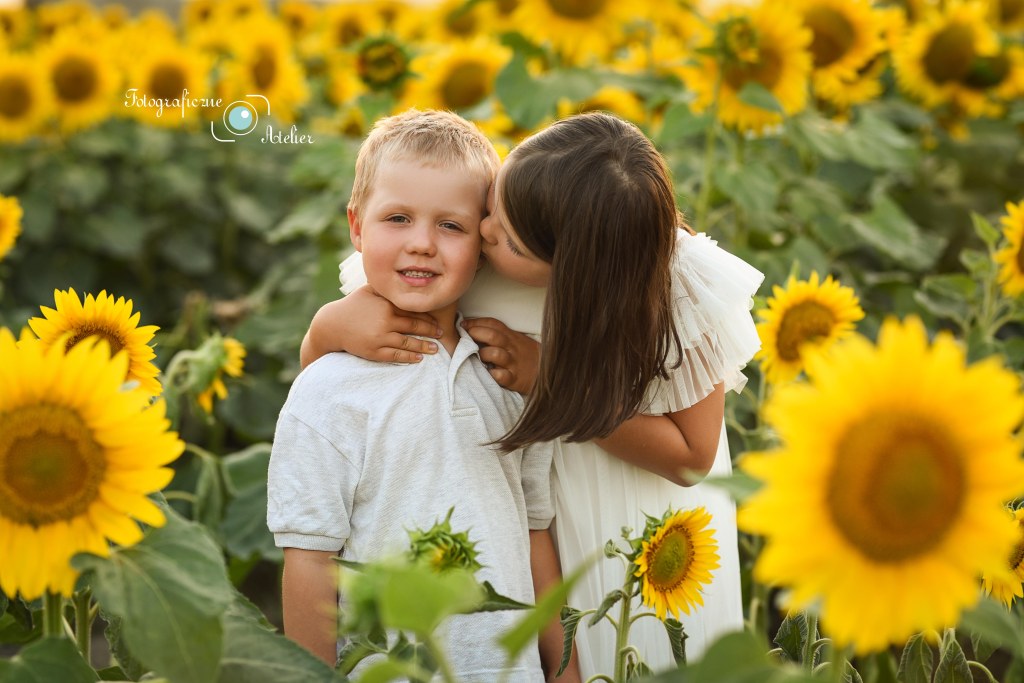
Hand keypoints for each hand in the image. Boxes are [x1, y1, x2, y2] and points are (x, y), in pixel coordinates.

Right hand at [302, 286, 440, 366]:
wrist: (332, 325)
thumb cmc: (353, 305)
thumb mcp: (368, 291)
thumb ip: (386, 287)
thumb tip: (404, 276)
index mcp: (385, 305)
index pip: (412, 311)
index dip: (427, 316)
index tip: (438, 319)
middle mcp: (384, 321)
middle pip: (414, 326)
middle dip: (430, 330)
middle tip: (442, 333)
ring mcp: (379, 337)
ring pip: (407, 343)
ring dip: (423, 346)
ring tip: (435, 349)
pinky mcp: (373, 351)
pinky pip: (395, 355)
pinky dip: (409, 357)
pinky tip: (418, 358)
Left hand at [462, 317, 539, 394]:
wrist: (548, 373)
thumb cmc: (527, 356)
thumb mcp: (518, 340)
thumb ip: (501, 335)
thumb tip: (474, 328)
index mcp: (512, 337)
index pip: (493, 324)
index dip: (477, 322)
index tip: (463, 323)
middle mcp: (512, 348)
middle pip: (493, 336)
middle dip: (476, 333)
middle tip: (464, 336)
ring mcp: (513, 363)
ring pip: (495, 354)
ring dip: (483, 354)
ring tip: (477, 357)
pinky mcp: (515, 379)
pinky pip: (501, 376)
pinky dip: (493, 375)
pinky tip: (488, 374)